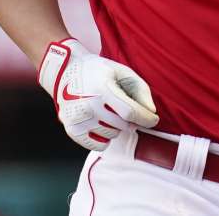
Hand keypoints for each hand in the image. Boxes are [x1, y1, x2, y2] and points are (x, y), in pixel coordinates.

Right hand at [38, 39, 158, 150]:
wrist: (65, 72)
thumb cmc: (98, 72)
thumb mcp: (122, 72)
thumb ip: (140, 90)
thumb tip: (151, 112)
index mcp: (102, 88)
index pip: (130, 112)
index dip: (146, 118)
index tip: (153, 120)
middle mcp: (88, 105)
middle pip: (123, 125)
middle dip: (129, 119)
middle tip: (121, 107)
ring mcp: (78, 119)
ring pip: (112, 135)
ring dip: (115, 127)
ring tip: (106, 111)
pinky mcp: (72, 130)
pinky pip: (99, 145)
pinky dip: (104, 137)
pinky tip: (99, 123)